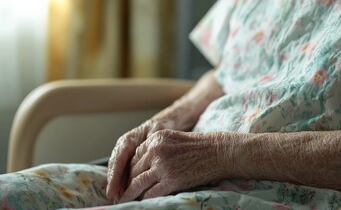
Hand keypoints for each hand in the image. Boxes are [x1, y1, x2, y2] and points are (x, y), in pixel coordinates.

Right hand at [106, 119, 174, 201]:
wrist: (161, 125)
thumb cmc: (160, 128)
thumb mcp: (157, 132)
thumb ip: (152, 141)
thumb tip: (150, 150)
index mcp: (128, 140)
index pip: (118, 159)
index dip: (115, 175)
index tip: (112, 189)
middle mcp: (123, 148)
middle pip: (115, 167)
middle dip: (114, 183)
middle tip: (114, 197)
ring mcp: (125, 154)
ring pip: (117, 171)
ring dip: (117, 185)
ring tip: (117, 199)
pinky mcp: (129, 160)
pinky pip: (124, 172)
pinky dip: (123, 183)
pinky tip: (124, 193)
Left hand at [118, 130, 232, 201]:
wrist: (219, 152)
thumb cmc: (200, 146)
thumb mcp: (174, 139)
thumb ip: (157, 147)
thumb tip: (142, 163)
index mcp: (155, 138)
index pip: (134, 156)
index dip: (129, 170)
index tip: (125, 179)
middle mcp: (156, 150)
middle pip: (134, 170)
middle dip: (127, 182)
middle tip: (121, 192)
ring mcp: (163, 166)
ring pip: (137, 183)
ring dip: (129, 194)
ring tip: (123, 200)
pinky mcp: (171, 180)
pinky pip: (150, 193)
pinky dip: (145, 199)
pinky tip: (142, 202)